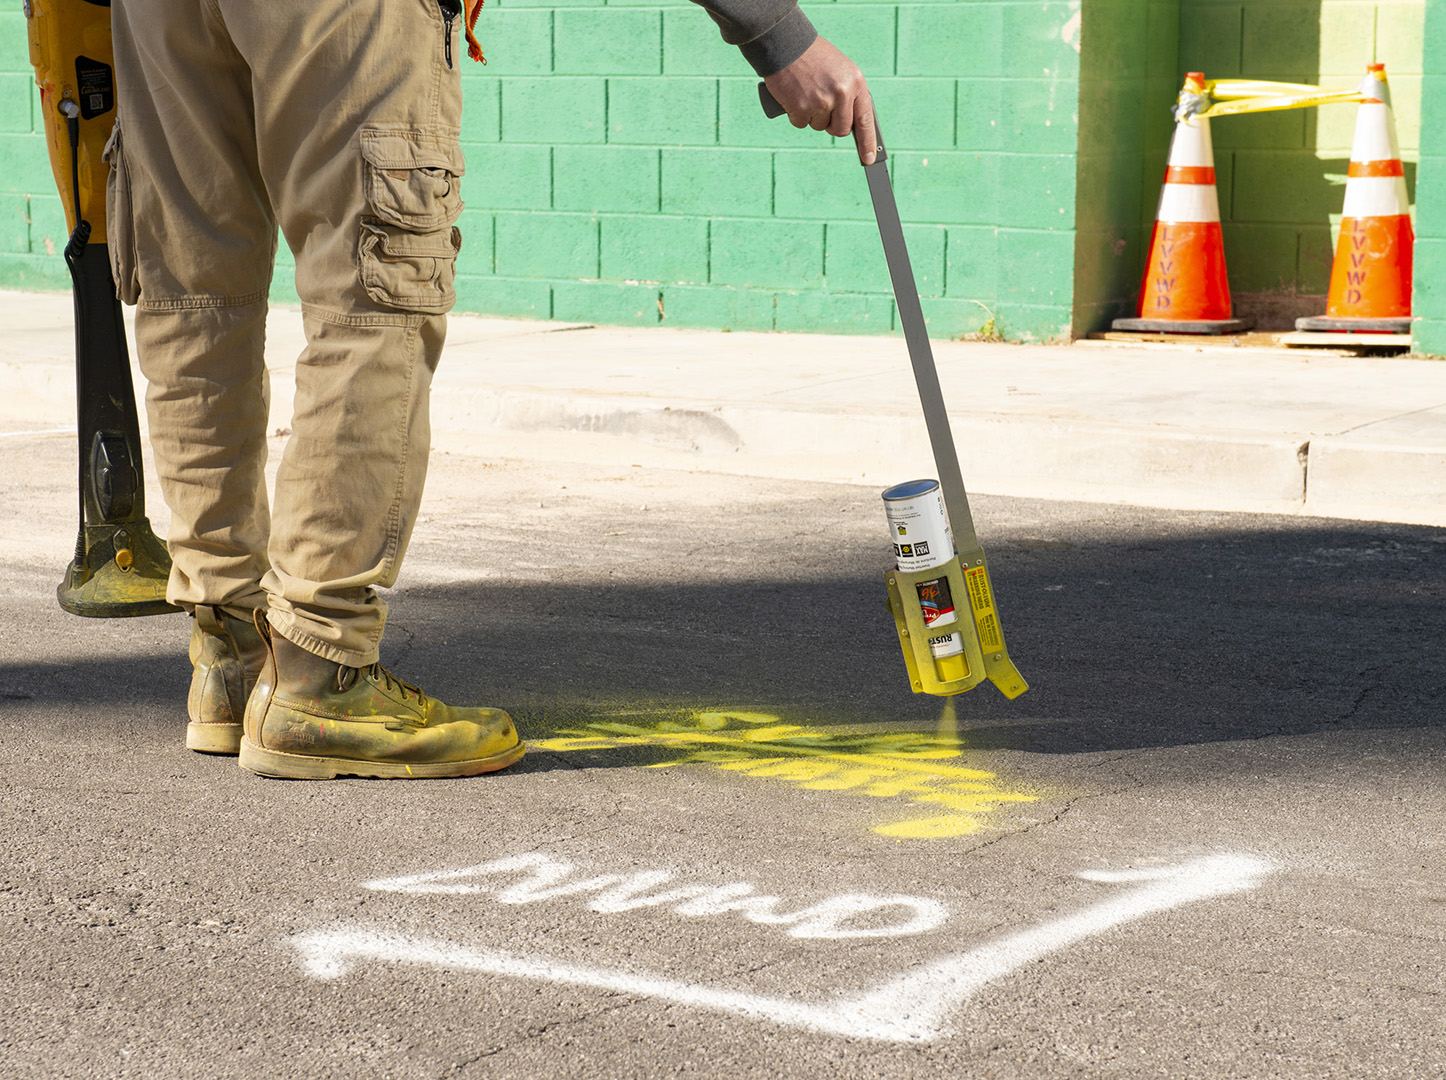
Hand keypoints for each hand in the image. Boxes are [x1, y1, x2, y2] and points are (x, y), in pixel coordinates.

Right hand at [763, 37, 877, 163]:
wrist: (786, 44)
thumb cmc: (814, 57)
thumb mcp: (841, 70)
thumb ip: (849, 94)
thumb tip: (853, 124)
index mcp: (855, 82)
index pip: (865, 119)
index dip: (868, 142)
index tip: (868, 158)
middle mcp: (841, 94)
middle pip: (841, 129)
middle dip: (832, 125)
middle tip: (823, 109)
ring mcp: (821, 102)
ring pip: (820, 127)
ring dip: (812, 116)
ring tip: (807, 92)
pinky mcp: (801, 108)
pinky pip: (801, 123)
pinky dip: (796, 114)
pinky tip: (795, 96)